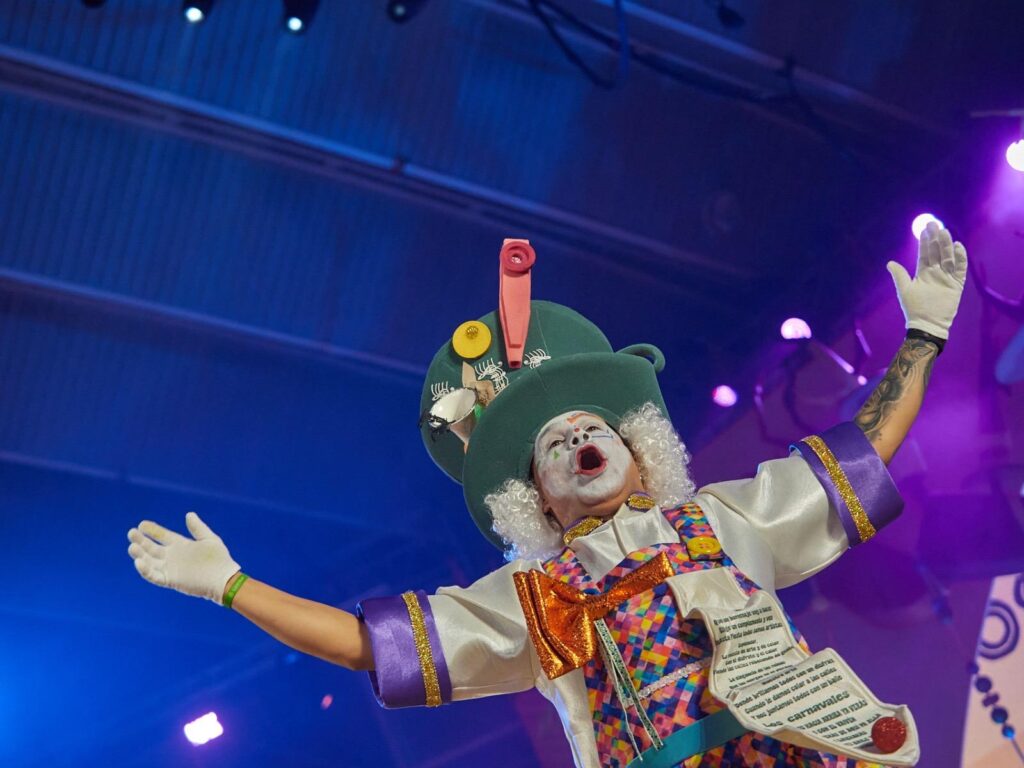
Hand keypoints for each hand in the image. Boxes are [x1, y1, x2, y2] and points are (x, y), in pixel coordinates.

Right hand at [127, 512, 240, 603]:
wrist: (224, 580)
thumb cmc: (220, 559)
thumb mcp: (209, 539)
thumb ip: (198, 528)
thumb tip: (189, 514)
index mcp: (181, 545)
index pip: (163, 536)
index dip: (152, 530)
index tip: (141, 524)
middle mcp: (173, 557)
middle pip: (152, 548)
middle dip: (141, 541)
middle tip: (131, 533)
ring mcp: (170, 569)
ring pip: (150, 561)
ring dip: (140, 555)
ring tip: (132, 546)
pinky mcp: (171, 580)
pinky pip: (154, 576)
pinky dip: (145, 570)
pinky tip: (139, 562)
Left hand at [886, 221, 966, 339]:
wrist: (926, 324)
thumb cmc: (914, 308)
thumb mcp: (904, 289)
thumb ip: (899, 275)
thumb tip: (889, 262)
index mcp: (923, 273)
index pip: (925, 254)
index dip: (924, 242)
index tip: (924, 229)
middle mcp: (936, 273)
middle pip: (937, 252)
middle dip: (936, 238)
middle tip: (934, 224)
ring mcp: (947, 277)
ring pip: (948, 257)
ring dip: (947, 245)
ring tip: (944, 232)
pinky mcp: (956, 284)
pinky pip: (960, 269)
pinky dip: (960, 258)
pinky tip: (958, 246)